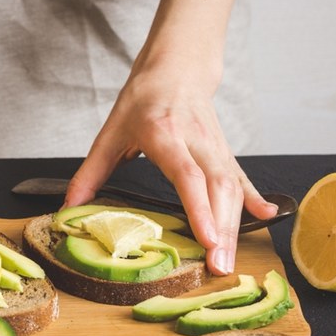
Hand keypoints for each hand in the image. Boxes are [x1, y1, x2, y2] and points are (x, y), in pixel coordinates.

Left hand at [64, 66, 277, 275]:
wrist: (176, 68)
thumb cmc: (143, 99)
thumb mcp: (110, 132)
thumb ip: (91, 172)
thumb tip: (68, 207)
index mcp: (165, 134)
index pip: (188, 175)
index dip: (199, 208)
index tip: (208, 239)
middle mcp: (196, 141)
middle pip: (217, 187)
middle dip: (222, 229)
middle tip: (219, 266)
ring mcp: (215, 146)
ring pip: (232, 188)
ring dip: (234, 225)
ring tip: (228, 260)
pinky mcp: (225, 151)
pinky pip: (242, 178)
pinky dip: (254, 199)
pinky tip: (267, 217)